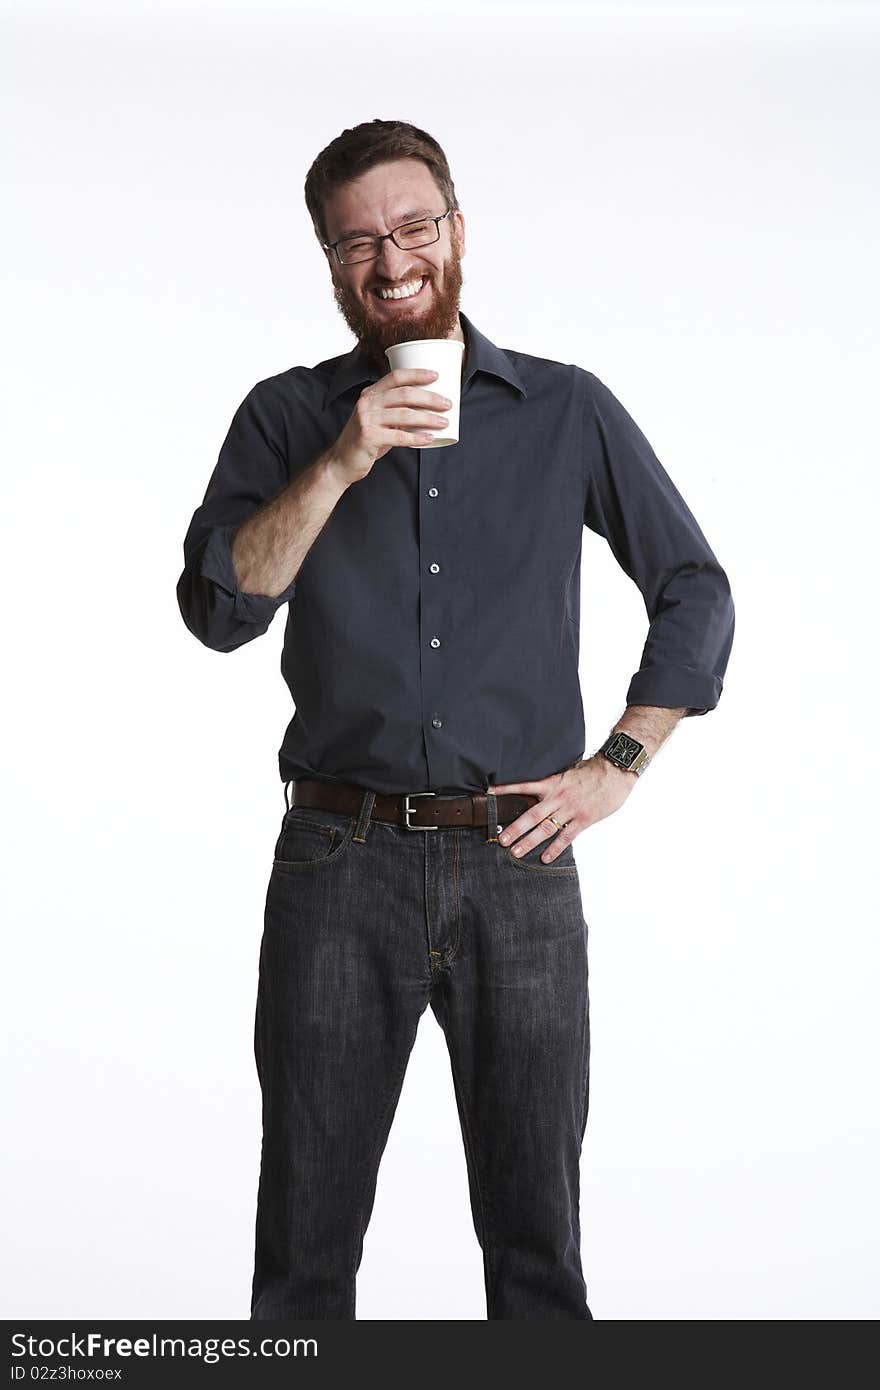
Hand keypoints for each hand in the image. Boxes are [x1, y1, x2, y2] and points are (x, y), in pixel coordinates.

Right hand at [328, 368, 451, 485]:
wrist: (341, 461)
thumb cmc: (365, 440)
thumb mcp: (378, 419)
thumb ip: (396, 412)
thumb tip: (426, 409)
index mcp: (370, 394)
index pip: (395, 377)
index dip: (417, 374)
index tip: (436, 376)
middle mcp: (367, 403)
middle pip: (404, 394)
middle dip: (429, 398)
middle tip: (447, 404)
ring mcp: (366, 419)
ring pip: (404, 414)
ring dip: (428, 418)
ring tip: (444, 421)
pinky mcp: (368, 437)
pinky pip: (398, 436)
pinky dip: (416, 438)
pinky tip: (429, 438)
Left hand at [488, 755, 636, 863]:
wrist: (616, 770)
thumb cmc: (593, 771)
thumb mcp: (568, 773)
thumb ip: (554, 784)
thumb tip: (539, 790)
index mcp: (552, 783)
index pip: (523, 786)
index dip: (505, 790)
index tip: (488, 793)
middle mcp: (558, 797)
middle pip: (531, 814)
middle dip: (514, 828)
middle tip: (500, 839)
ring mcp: (570, 809)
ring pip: (545, 828)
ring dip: (529, 841)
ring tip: (515, 852)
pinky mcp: (584, 819)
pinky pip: (566, 836)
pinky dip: (555, 848)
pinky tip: (545, 858)